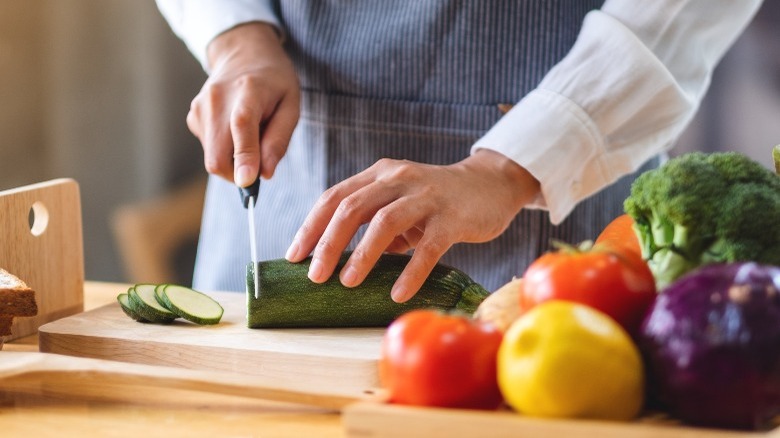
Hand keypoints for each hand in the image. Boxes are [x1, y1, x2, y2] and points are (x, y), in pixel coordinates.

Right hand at [187, 22, 299, 186]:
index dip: (244, 156)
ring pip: (212, 158)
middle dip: (238, 174)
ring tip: (251, 134)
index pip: (242, 126)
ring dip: (233, 160)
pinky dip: (225, 149)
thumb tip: (265, 174)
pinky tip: (235, 130)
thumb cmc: (274, 82)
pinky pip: (209, 149)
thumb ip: (279, 140)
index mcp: (248, 91)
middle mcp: (217, 99)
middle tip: (260, 165)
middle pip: (218, 156)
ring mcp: (200, 108)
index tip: (247, 182)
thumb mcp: (291, 106)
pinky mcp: (193, 117)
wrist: (243, 54)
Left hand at [285, 149, 540, 301]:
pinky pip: (428, 247)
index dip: (311, 227)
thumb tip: (338, 261)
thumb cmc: (437, 202)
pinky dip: (410, 272)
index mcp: (380, 174)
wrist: (491, 185)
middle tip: (315, 276)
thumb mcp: (399, 203)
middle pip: (352, 207)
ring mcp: (426, 196)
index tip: (294, 256)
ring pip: (384, 223)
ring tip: (347, 282)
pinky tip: (398, 294)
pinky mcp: (453, 217)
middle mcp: (398, 178)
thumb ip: (372, 224)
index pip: (335, 197)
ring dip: (361, 255)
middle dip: (328, 243)